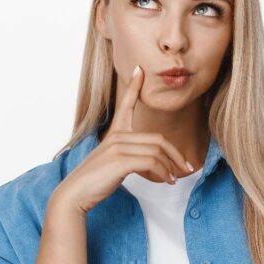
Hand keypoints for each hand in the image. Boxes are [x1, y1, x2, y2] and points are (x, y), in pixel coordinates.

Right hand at [52, 64, 194, 214]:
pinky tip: (167, 180)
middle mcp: (116, 137)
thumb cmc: (94, 181)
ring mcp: (117, 147)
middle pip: (157, 139)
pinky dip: (163, 172)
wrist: (76, 193)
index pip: (125, 105)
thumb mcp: (112, 163)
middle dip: (176, 154)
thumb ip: (128, 156)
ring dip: (171, 167)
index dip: (134, 87)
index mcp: (114, 134)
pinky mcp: (120, 160)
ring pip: (157, 151)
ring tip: (174, 179)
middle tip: (187, 166)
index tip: (140, 70)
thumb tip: (151, 161)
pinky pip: (151, 162)